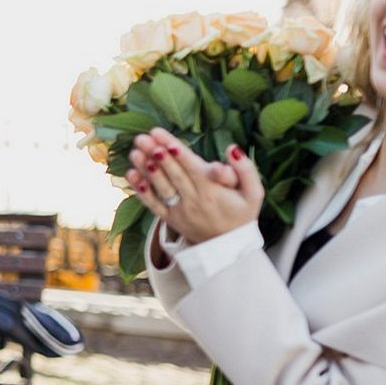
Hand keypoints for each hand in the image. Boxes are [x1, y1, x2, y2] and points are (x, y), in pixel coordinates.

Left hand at [127, 128, 262, 244]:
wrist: (230, 247)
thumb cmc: (241, 213)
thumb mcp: (254, 193)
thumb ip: (245, 169)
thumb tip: (232, 148)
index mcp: (213, 191)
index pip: (192, 167)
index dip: (177, 152)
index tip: (162, 137)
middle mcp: (194, 200)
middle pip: (173, 173)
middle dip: (157, 154)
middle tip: (142, 137)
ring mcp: (180, 210)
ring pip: (160, 187)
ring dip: (146, 169)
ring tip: (135, 152)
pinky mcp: (170, 219)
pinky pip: (153, 204)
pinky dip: (141, 190)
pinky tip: (131, 174)